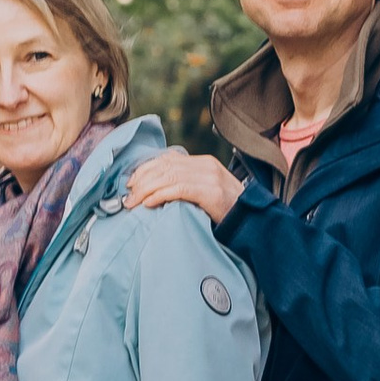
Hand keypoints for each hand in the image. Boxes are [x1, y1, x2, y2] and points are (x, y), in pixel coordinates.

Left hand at [122, 148, 244, 223]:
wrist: (252, 221)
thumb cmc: (226, 210)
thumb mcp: (205, 191)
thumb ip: (186, 184)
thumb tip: (155, 188)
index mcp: (203, 162)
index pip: (167, 159)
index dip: (145, 169)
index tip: (131, 183)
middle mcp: (206, 165)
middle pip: (164, 166)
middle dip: (141, 180)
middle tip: (128, 196)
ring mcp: (210, 177)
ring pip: (168, 176)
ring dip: (145, 190)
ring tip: (133, 202)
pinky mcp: (211, 192)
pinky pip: (178, 189)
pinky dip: (159, 195)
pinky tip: (149, 203)